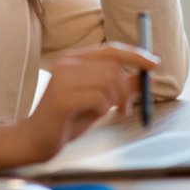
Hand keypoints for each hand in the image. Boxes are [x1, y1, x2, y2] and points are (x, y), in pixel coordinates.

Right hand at [0, 42, 156, 169]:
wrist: (35, 140)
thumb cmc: (66, 119)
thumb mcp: (98, 100)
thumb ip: (118, 86)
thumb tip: (145, 77)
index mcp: (73, 59)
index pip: (111, 49)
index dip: (135, 55)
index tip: (154, 63)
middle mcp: (66, 63)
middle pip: (113, 67)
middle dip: (127, 89)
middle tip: (125, 107)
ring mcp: (62, 79)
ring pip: (108, 82)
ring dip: (115, 101)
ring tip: (106, 112)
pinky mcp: (61, 98)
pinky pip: (98, 98)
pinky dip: (103, 109)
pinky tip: (93, 115)